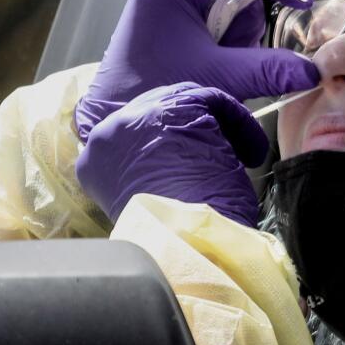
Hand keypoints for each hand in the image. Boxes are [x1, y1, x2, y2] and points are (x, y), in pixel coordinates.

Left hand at [74, 0, 319, 141]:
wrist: (113, 116)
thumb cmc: (151, 92)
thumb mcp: (218, 77)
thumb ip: (268, 68)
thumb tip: (309, 70)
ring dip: (241, 16)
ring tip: (230, 54)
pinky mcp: (177, 19)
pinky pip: (216, 10)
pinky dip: (230, 30)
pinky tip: (224, 58)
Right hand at [76, 83, 269, 226]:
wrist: (181, 242)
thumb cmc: (165, 237)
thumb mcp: (138, 205)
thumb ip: (142, 176)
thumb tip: (166, 162)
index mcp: (93, 160)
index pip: (129, 134)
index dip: (163, 142)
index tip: (186, 156)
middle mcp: (109, 131)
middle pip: (153, 109)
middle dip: (188, 126)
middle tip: (215, 148)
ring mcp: (141, 116)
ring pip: (185, 103)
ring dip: (217, 127)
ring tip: (238, 154)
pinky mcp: (177, 108)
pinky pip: (214, 101)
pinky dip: (239, 124)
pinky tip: (250, 152)